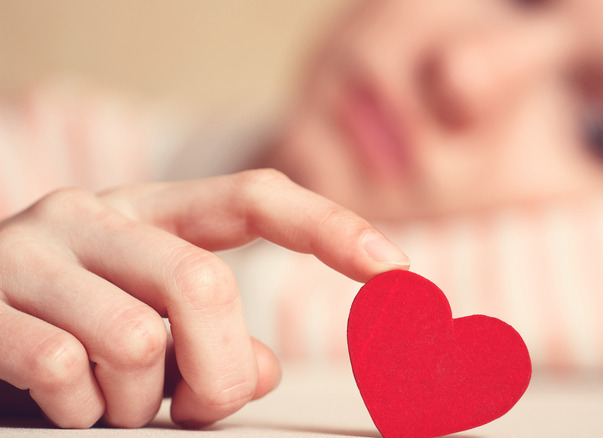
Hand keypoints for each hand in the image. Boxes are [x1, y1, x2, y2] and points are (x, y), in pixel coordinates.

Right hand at [0, 169, 408, 427]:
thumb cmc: (70, 328)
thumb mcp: (152, 323)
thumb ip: (215, 337)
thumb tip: (260, 369)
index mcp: (154, 213)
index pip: (256, 198)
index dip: (330, 227)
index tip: (398, 270)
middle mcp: (97, 214)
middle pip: (205, 285)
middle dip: (216, 371)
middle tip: (192, 406)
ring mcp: (36, 250)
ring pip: (137, 341)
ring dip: (137, 402)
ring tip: (111, 402)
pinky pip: (62, 371)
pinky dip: (79, 411)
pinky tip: (62, 402)